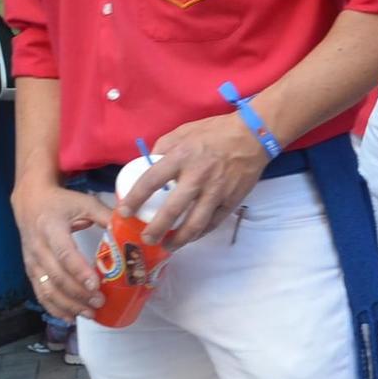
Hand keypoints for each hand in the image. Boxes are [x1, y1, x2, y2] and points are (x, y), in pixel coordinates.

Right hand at [12, 181, 111, 319]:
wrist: (29, 201)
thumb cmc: (61, 202)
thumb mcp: (83, 202)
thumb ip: (106, 216)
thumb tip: (131, 229)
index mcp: (51, 228)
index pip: (64, 254)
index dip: (79, 272)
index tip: (96, 285)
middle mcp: (38, 247)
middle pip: (56, 277)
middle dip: (78, 294)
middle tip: (99, 303)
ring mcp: (32, 261)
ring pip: (47, 289)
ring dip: (68, 305)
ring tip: (90, 313)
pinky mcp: (31, 270)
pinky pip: (40, 293)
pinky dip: (54, 308)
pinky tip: (70, 317)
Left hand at [122, 113, 271, 247]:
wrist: (253, 136)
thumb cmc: (215, 132)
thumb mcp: (184, 131)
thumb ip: (164, 147)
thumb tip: (148, 163)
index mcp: (181, 157)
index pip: (151, 181)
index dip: (134, 199)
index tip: (124, 212)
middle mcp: (197, 177)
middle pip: (172, 211)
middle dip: (155, 230)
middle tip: (146, 238)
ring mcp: (215, 192)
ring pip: (194, 225)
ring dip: (178, 240)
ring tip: (168, 246)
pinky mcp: (230, 201)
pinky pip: (212, 223)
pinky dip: (199, 233)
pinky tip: (190, 237)